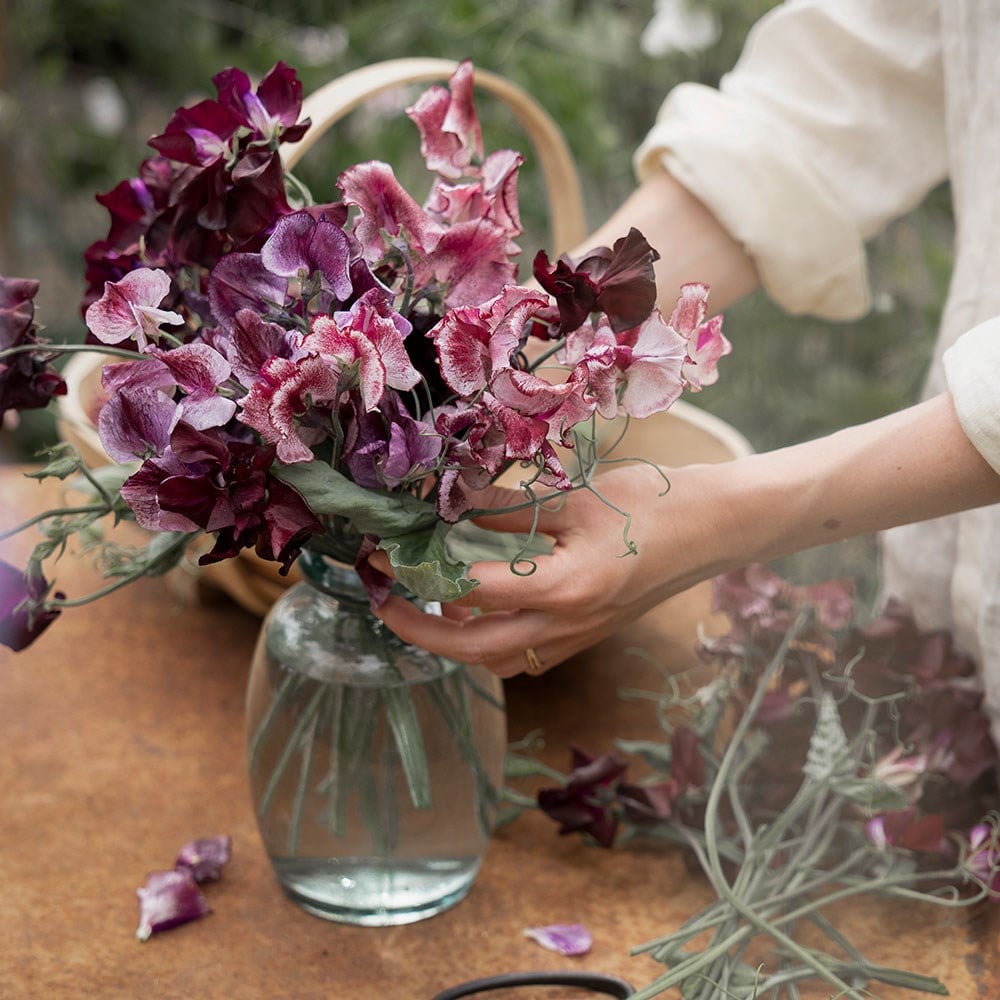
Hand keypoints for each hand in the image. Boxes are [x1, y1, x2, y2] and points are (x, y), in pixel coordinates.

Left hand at [372, 461, 732, 676]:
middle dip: (419, 630)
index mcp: (563, 589)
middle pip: (474, 649)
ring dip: (452, 643)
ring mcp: (578, 638)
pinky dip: (487, 642)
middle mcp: (566, 627)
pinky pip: (523, 656)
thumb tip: (451, 501)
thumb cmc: (655, 505)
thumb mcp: (575, 498)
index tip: (386, 552)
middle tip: (382, 603)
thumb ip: (508, 509)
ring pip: (497, 661)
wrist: (716, 530)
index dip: (420, 572)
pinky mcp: (586, 637)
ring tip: (422, 607)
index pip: (471, 590)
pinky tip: (475, 613)